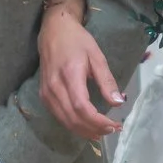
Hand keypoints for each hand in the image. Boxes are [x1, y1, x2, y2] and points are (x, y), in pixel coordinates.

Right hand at [39, 6, 123, 140]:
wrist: (54, 31)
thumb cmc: (77, 41)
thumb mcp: (97, 56)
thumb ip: (107, 80)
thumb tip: (118, 102)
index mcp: (70, 75)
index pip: (82, 108)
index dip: (98, 122)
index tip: (114, 125)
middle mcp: (54, 87)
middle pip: (74, 119)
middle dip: (94, 129)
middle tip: (112, 130)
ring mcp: (46, 93)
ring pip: (65, 121)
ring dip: (84, 131)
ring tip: (101, 132)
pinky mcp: (44, 96)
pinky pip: (59, 116)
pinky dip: (73, 125)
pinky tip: (86, 126)